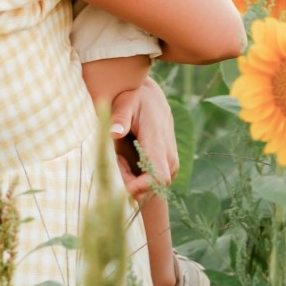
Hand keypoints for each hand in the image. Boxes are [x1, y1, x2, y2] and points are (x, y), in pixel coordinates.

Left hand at [108, 77, 178, 198]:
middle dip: (130, 185)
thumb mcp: (124, 103)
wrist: (151, 98)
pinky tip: (125, 161)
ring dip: (133, 181)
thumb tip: (114, 133)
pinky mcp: (168, 166)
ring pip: (153, 188)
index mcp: (158, 144)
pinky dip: (137, 179)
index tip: (119, 175)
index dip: (138, 187)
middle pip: (153, 188)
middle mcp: (169, 157)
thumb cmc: (135, 99)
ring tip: (119, 159)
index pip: (157, 178)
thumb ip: (120, 118)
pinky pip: (154, 183)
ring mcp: (171, 163)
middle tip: (115, 162)